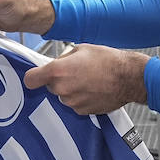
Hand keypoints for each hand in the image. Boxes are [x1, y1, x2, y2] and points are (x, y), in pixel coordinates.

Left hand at [23, 45, 149, 113]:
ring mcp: (72, 102)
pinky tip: (92, 89)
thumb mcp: (81, 49)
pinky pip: (74, 104)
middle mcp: (62, 89)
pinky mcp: (82, 111)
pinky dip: (80, 98)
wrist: (129, 78)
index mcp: (58, 71)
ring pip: (63, 95)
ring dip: (70, 89)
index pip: (31, 79)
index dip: (33, 77)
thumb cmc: (108, 61)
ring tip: (87, 79)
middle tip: (73, 72)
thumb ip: (63, 58)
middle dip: (57, 80)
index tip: (37, 76)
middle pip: (49, 87)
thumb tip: (56, 63)